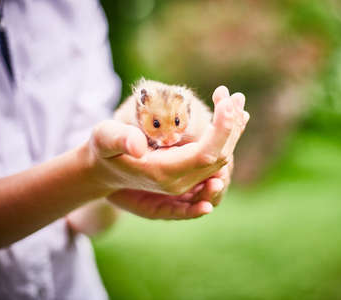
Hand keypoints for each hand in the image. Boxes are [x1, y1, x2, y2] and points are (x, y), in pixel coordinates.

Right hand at [87, 86, 247, 215]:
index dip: (221, 129)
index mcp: (164, 173)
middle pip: (219, 156)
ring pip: (221, 156)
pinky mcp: (189, 173)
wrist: (104, 170)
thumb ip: (118, 140)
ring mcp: (186, 180)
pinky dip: (227, 136)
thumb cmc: (103, 150)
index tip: (227, 101)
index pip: (205, 153)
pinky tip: (235, 118)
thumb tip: (138, 146)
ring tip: (237, 100)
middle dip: (231, 124)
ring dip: (232, 128)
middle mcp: (180, 181)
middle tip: (235, 95)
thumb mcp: (104, 140)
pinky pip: (215, 157)